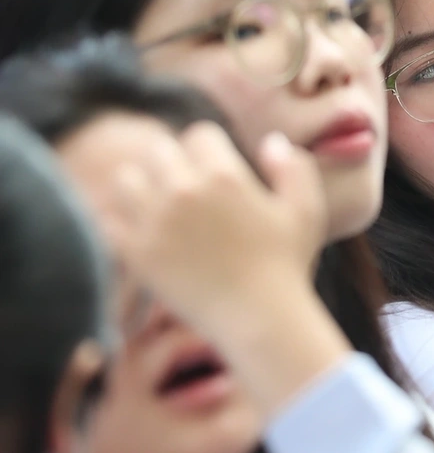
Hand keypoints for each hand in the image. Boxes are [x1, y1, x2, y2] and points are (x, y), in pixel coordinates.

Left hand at [102, 122, 327, 337]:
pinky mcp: (136, 253)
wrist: (259, 319)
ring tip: (159, 204)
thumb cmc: (288, 265)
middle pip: (159, 150)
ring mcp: (155, 221)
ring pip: (127, 178)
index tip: (216, 170)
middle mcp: (184, 190)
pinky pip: (108, 218)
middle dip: (174, 162)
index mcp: (224, 174)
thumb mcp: (307, 210)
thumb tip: (271, 141)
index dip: (209, 148)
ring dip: (142, 186)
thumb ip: (294, 167)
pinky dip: (120, 220)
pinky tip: (140, 230)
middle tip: (188, 187)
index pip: (199, 134)